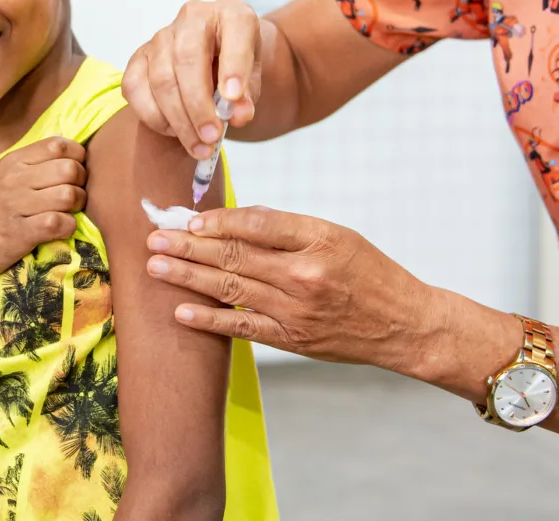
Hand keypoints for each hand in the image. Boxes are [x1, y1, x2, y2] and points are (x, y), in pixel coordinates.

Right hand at [0, 136, 86, 286]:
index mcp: (13, 161)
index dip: (77, 157)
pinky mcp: (19, 234)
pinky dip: (67, 227)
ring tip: (67, 213)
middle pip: (70, 169)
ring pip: (68, 195)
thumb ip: (29, 163)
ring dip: (76, 207)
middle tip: (73, 196)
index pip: (59, 145)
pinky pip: (59, 223)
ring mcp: (16, 206)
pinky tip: (59, 229)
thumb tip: (64, 148)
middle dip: (81, 184)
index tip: (73, 173)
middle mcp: (15, 179)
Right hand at [122, 0, 262, 157]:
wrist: (216, 62)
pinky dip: (155, 117)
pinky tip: (175, 131)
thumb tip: (238, 115)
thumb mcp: (253, 81)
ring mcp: (161, 36)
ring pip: (161, 79)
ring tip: (199, 146)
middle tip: (211, 137)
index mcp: (231, 14)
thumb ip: (248, 97)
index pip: (234, 30)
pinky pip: (136, 89)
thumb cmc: (236, 69)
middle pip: (187, 59)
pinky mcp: (139, 57)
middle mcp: (193, 17)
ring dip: (179, 120)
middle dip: (198, 105)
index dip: (233, 65)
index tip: (233, 100)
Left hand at [143, 206, 438, 370]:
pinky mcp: (292, 339)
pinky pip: (243, 328)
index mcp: (317, 239)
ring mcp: (296, 310)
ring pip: (231, 289)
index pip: (256, 223)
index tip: (188, 218)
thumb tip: (237, 220)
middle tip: (154, 238)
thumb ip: (288, 228)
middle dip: (188, 246)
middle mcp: (304, 274)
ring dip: (188, 277)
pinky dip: (210, 319)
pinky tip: (182, 310)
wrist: (404, 325)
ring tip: (156, 266)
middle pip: (234, 255)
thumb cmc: (370, 272)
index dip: (217, 220)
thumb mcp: (338, 235)